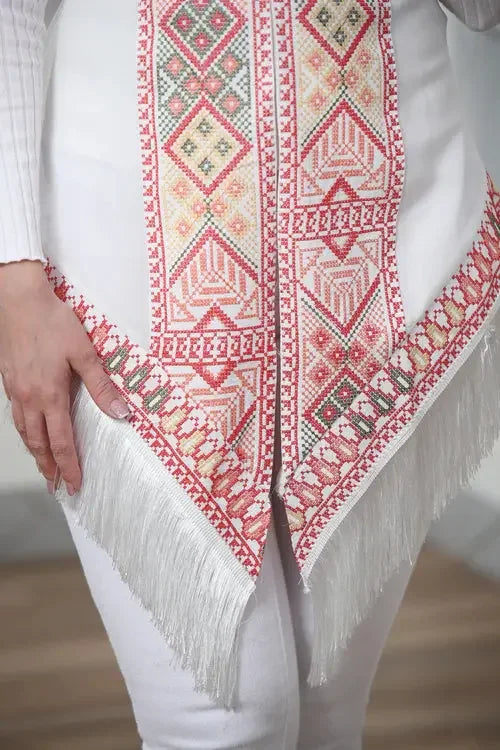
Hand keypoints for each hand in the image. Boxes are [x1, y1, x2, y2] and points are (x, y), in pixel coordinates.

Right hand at [0, 260, 129, 494]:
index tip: (74, 485)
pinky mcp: (8, 380)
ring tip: (44, 467)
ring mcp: (15, 390)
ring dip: (34, 453)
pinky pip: (16, 415)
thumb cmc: (52, 321)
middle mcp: (29, 398)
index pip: (61, 442)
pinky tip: (29, 431)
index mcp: (49, 395)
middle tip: (56, 486)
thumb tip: (121, 412)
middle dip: (48, 468)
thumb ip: (101, 384)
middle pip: (38, 444)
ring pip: (24, 431)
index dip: (68, 466)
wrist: (18, 299)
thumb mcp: (83, 352)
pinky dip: (25, 431)